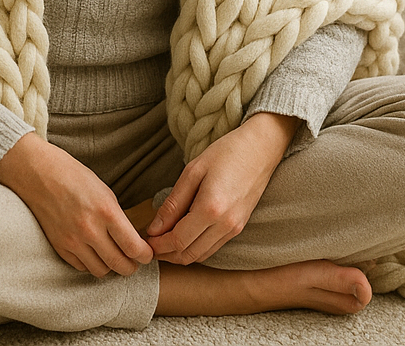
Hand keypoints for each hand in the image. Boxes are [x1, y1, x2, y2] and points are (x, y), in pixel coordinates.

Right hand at [0, 132, 153, 277]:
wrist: (40, 174)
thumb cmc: (74, 177)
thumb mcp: (104, 191)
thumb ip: (118, 218)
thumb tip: (131, 240)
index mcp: (106, 211)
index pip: (133, 247)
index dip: (145, 255)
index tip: (147, 254)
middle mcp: (90, 230)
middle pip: (120, 265)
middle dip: (132, 266)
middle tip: (134, 260)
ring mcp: (73, 241)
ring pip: (101, 271)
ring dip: (110, 266)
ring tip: (113, 255)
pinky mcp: (60, 247)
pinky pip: (82, 267)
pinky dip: (91, 263)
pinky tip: (93, 251)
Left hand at [145, 112, 298, 264]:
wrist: (260, 148)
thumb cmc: (226, 153)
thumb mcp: (193, 171)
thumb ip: (173, 203)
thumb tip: (155, 228)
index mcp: (211, 209)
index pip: (178, 240)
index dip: (158, 245)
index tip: (144, 240)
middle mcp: (225, 225)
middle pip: (189, 254)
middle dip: (166, 254)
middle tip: (149, 245)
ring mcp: (234, 228)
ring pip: (201, 255)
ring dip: (179, 254)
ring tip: (162, 242)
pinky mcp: (239, 227)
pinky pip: (213, 248)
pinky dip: (195, 248)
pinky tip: (183, 237)